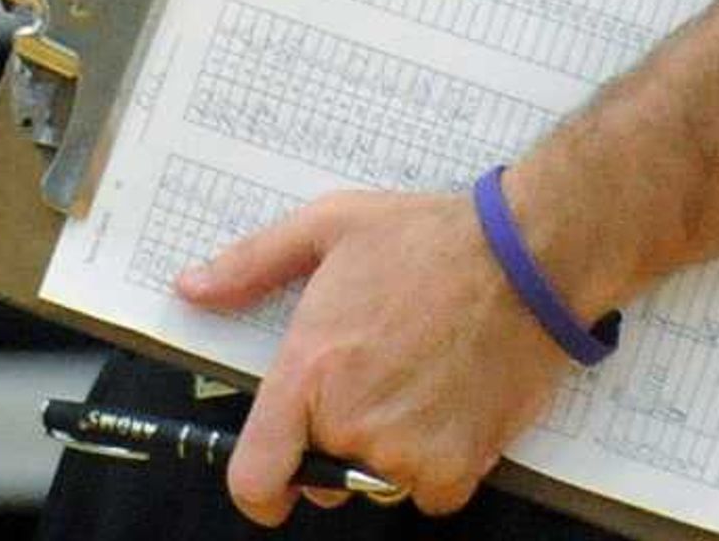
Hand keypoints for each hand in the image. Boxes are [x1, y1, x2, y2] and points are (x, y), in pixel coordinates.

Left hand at [177, 188, 568, 524]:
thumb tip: (192, 288)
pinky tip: (452, 399)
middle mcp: (352, 423)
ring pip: (378, 480)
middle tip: (374, 374)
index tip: (273, 478)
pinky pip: (431, 492)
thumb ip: (252, 264)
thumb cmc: (430, 238)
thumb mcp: (329, 226)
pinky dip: (439, 460)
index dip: (259, 488)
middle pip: (323, 473)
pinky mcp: (456, 470)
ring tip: (418, 375)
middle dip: (338, 437)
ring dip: (390, 448)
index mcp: (310, 370)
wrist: (526, 258)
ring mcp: (406, 454)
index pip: (255, 478)